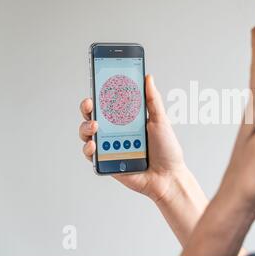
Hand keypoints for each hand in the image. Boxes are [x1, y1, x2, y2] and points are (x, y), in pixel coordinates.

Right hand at [79, 75, 188, 202]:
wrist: (168, 177)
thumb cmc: (167, 150)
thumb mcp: (161, 121)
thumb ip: (152, 100)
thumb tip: (147, 77)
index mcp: (128, 120)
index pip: (110, 103)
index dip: (101, 93)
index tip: (98, 83)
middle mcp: (116, 132)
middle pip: (93, 116)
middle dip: (87, 107)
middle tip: (90, 104)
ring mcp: (110, 147)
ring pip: (87, 133)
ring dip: (86, 126)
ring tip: (95, 125)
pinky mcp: (106, 163)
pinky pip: (90, 154)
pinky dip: (89, 148)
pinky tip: (95, 144)